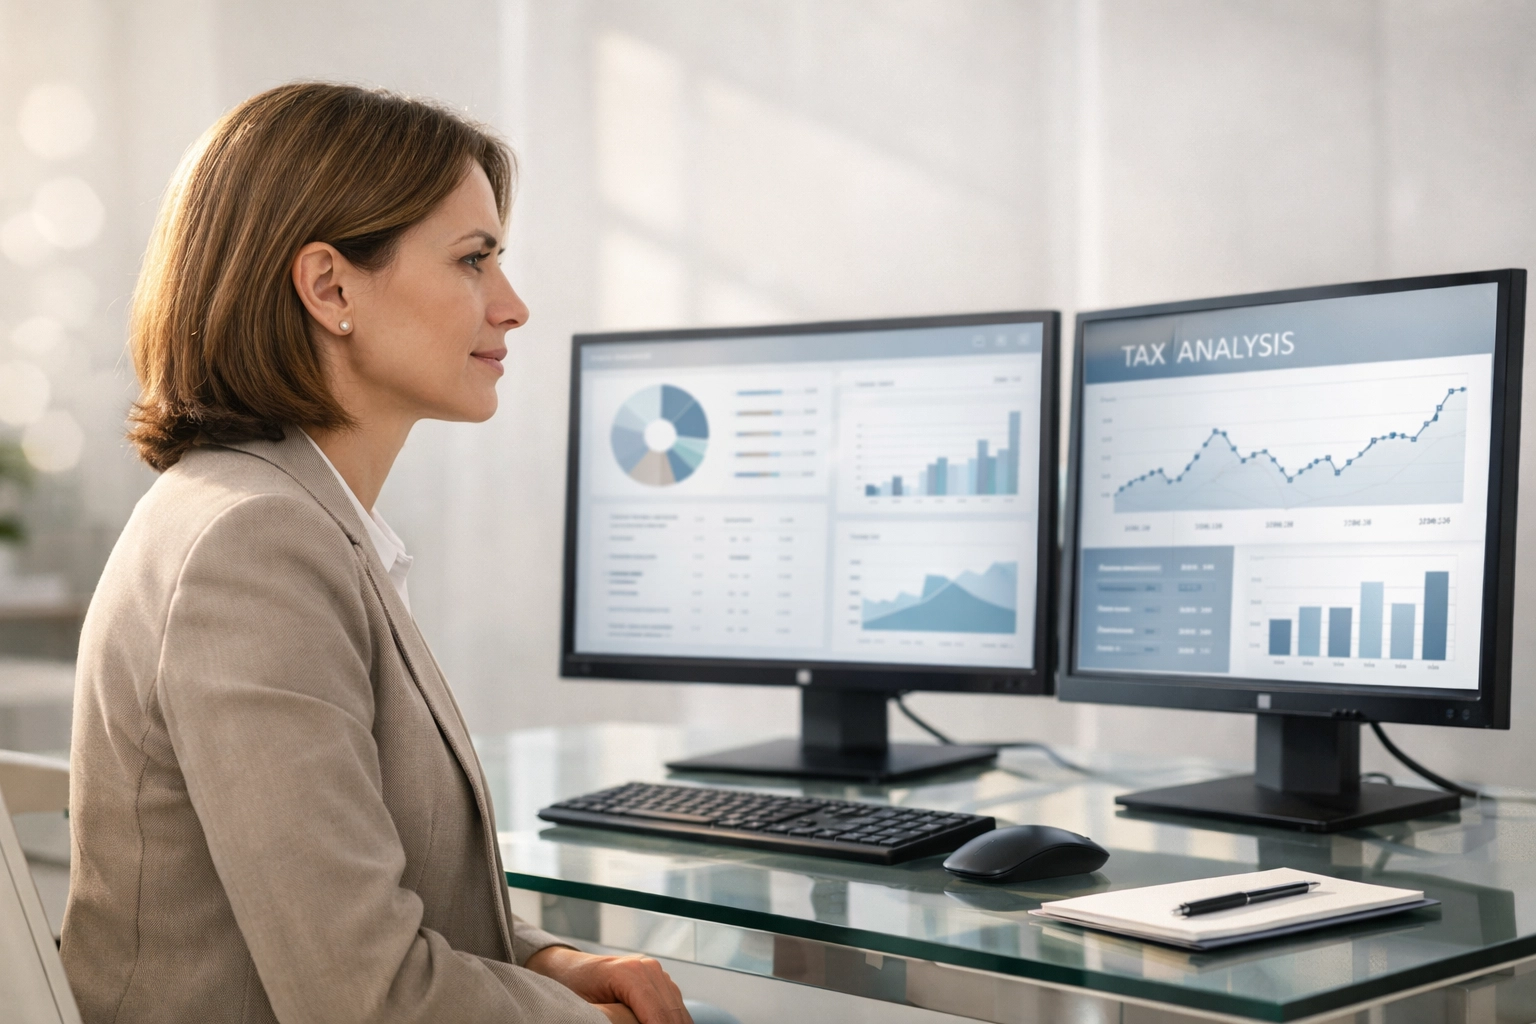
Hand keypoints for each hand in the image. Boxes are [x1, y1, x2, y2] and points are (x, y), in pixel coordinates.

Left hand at [526, 946, 691, 1023]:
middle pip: (672, 1013)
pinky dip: (672, 1021)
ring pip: (678, 1010)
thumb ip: (614, 1020)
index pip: (658, 1015)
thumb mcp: (587, 1008)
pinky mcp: (658, 980)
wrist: (567, 969)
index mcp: (629, 973)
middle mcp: (648, 968)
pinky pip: (674, 1005)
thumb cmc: (569, 988)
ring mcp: (655, 972)